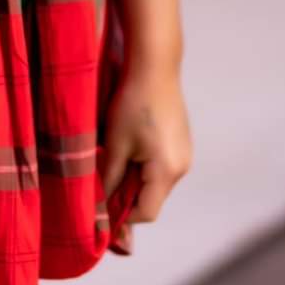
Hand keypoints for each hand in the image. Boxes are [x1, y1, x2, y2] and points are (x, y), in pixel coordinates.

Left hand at [100, 62, 192, 252]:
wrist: (155, 67)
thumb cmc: (132, 103)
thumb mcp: (116, 144)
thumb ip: (111, 179)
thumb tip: (102, 207)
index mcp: (167, 172)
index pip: (146, 213)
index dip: (122, 217)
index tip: (100, 211)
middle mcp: (182, 168)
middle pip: (152, 199)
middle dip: (126, 197)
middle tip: (101, 184)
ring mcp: (184, 155)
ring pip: (155, 183)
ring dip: (133, 180)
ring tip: (113, 160)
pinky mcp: (181, 143)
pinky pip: (161, 167)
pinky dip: (143, 167)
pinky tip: (127, 148)